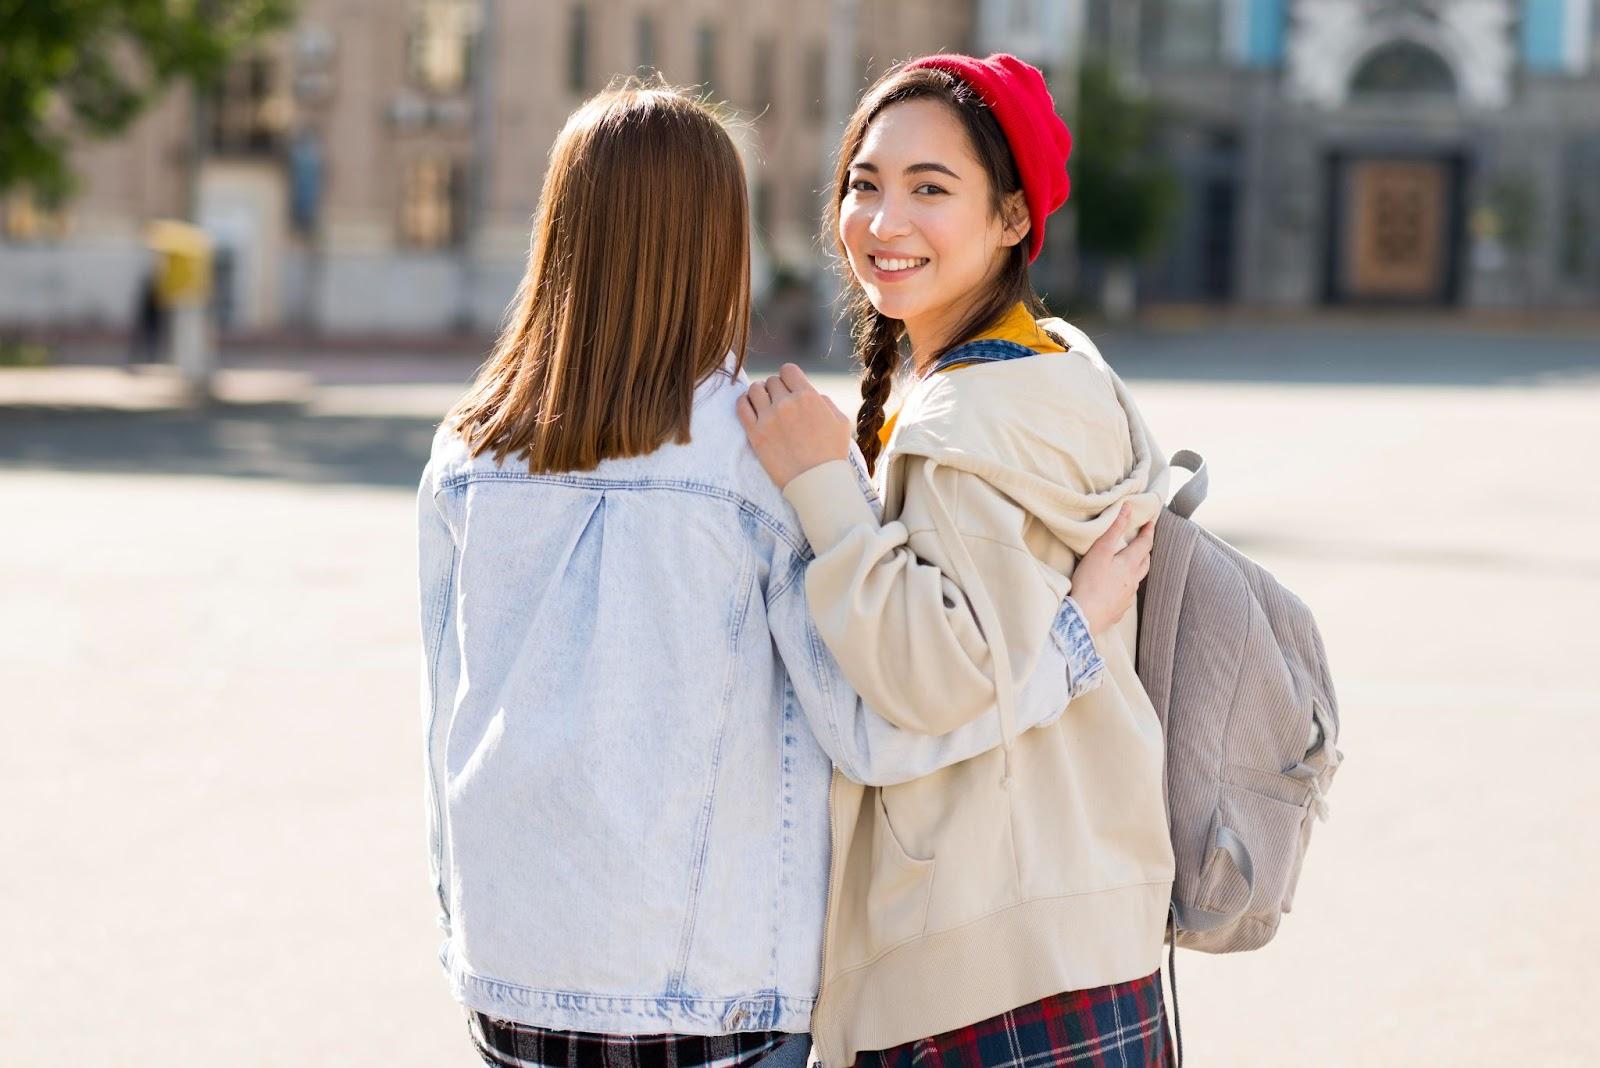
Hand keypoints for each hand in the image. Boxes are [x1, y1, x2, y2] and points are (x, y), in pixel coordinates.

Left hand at [737, 363, 851, 488]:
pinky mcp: (755, 434)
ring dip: (758, 394)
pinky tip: (750, 408)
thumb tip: (813, 395)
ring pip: (754, 389)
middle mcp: (787, 403)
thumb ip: (825, 402)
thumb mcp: (840, 422)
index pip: (788, 370)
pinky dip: (744, 403)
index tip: (789, 389)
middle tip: (778, 403)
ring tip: (763, 405)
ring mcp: (768, 418)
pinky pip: (741, 406)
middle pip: (771, 381)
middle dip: (775, 390)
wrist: (817, 483)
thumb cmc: (832, 455)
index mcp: (808, 396)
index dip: (788, 378)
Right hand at [1070, 503, 1154, 635]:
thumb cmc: (1090, 582)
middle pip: (1145, 563)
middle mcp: (1133, 581)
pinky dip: (1124, 588)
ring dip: (1136, 570)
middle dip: (1146, 551)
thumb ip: (1114, 529)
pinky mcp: (1118, 610)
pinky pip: (1126, 596)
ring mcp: (1127, 598)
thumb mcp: (1100, 551)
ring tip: (1130, 565)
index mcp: (1130, 565)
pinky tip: (1115, 589)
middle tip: (1143, 543)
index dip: (1149, 532)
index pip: (1145, 544)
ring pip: (1136, 580)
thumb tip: (1128, 509)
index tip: (1151, 523)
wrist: (1083, 616)